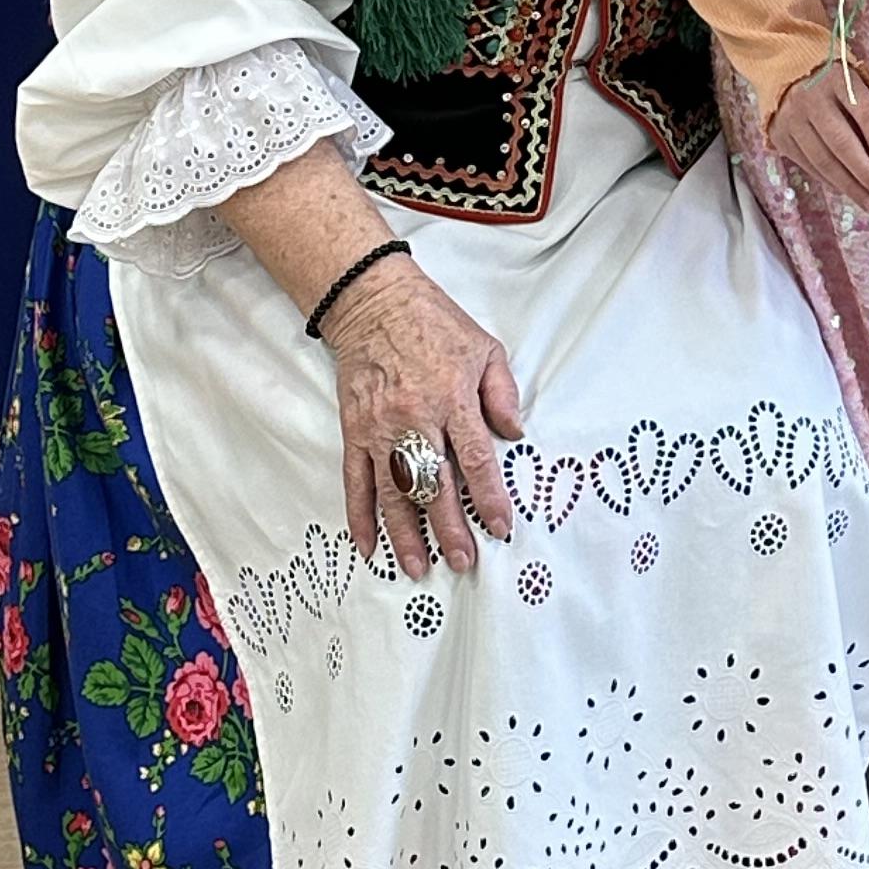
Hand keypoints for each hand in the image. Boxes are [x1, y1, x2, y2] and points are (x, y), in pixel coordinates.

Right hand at [323, 261, 521, 577]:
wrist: (373, 301)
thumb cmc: (433, 323)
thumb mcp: (484, 347)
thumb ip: (502, 393)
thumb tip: (515, 434)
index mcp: (451, 397)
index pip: (474, 458)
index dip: (489, 497)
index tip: (501, 526)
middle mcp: (414, 418)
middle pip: (434, 484)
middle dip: (450, 528)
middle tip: (463, 562)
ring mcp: (379, 428)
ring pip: (393, 492)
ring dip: (406, 534)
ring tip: (420, 567)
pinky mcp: (354, 431)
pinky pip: (356, 481)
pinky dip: (360, 516)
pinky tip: (369, 546)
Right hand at [772, 57, 868, 210]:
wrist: (780, 62)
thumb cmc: (828, 73)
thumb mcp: (853, 77)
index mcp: (837, 78)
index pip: (865, 114)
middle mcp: (811, 99)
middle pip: (843, 144)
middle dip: (866, 173)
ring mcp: (792, 119)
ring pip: (823, 160)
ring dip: (849, 186)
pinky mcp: (779, 135)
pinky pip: (808, 164)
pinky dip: (829, 180)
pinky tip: (845, 190)